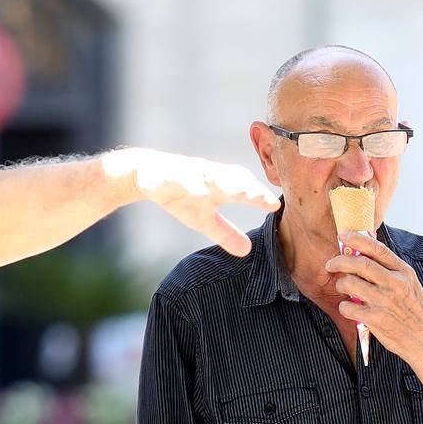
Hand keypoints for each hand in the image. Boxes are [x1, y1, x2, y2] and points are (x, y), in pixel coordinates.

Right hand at [103, 148, 278, 256]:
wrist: (147, 174)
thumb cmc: (181, 196)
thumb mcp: (203, 220)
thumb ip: (225, 233)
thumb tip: (247, 250)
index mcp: (221, 186)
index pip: (245, 190)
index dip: (259, 196)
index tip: (275, 206)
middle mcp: (209, 176)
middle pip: (231, 179)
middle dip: (246, 187)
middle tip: (262, 197)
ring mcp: (188, 172)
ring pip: (207, 175)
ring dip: (221, 182)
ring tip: (236, 192)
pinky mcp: (166, 173)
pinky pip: (177, 177)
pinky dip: (186, 181)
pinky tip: (196, 190)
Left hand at [327, 231, 422, 391]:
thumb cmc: (415, 313)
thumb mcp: (410, 287)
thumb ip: (391, 272)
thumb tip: (364, 257)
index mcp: (404, 272)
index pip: (378, 249)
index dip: (357, 239)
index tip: (343, 235)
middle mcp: (395, 283)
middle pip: (360, 264)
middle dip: (339, 261)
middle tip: (330, 264)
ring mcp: (385, 301)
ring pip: (350, 283)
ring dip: (341, 284)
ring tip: (343, 288)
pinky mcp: (376, 319)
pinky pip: (348, 307)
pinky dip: (344, 306)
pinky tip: (350, 308)